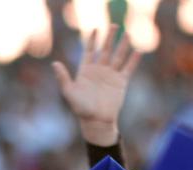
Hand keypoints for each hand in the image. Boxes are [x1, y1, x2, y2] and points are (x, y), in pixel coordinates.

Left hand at [52, 25, 140, 145]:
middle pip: (105, 50)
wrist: (96, 121)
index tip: (95, 29)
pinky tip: (138, 51)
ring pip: (118, 56)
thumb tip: (54, 63)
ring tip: (127, 33)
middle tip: (113, 25)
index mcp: (86, 71)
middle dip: (109, 38)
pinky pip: (128, 68)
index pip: (90, 51)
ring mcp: (110, 76)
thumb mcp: (69, 92)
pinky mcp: (121, 83)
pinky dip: (133, 60)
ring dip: (122, 45)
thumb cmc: (80, 109)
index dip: (92, 40)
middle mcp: (99, 71)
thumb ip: (63, 77)